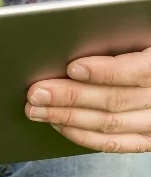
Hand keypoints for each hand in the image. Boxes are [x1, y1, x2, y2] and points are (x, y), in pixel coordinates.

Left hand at [25, 47, 150, 152]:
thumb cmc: (143, 46)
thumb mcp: (140, 33)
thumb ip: (119, 35)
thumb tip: (81, 37)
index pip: (138, 71)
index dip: (104, 71)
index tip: (73, 68)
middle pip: (114, 101)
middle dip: (70, 97)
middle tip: (37, 92)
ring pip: (108, 124)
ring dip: (67, 117)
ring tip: (37, 109)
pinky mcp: (145, 140)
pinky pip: (112, 143)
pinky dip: (81, 135)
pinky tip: (58, 124)